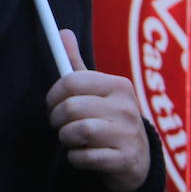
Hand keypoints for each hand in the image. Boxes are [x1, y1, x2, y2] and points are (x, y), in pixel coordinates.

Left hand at [45, 30, 150, 191]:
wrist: (138, 159)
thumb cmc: (109, 119)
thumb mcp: (97, 91)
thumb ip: (77, 66)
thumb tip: (62, 32)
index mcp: (119, 85)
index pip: (71, 81)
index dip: (53, 94)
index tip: (53, 104)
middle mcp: (126, 107)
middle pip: (71, 108)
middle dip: (57, 119)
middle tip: (61, 125)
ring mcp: (127, 134)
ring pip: (77, 132)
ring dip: (66, 139)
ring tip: (73, 139)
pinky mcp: (124, 159)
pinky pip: (84, 157)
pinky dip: (76, 158)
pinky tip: (83, 155)